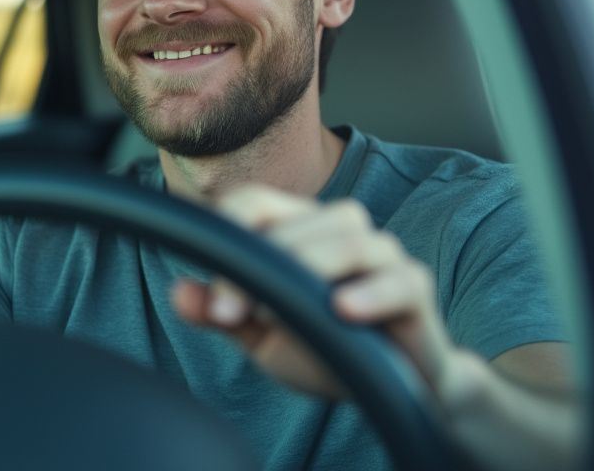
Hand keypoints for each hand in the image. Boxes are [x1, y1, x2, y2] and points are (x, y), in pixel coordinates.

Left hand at [171, 184, 457, 398]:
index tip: (211, 291)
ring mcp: (383, 256)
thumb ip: (222, 314)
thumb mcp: (261, 336)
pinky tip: (343, 310)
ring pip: (349, 239)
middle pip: (300, 221)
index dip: (228, 233)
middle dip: (259, 263)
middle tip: (230, 313)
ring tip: (275, 309)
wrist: (391, 390)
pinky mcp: (415, 290)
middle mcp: (341, 231)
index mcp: (299, 230)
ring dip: (309, 267)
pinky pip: (399, 281)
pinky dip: (371, 292)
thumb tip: (178, 294)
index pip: (256, 203)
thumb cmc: (324, 350)